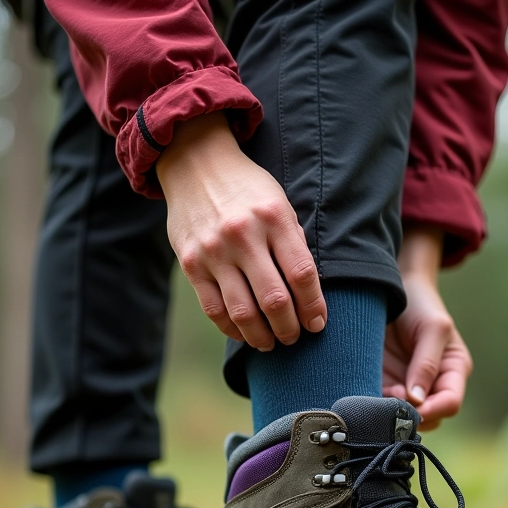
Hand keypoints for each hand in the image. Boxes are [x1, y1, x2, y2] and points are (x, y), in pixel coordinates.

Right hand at [157, 112, 326, 350]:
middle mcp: (243, 235)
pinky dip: (232, 329)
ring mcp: (214, 251)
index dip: (314, 306)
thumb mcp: (280, 203)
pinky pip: (214, 309)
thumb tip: (307, 293)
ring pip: (243, 312)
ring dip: (262, 337)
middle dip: (290, 328)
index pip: (302, 274)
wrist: (195, 163)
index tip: (318, 324)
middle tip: (295, 337)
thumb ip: (293, 243)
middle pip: (275, 299)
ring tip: (271, 343)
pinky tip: (244, 334)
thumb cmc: (247, 189)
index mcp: (274, 218)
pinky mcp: (190, 263)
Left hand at [384, 226, 472, 429]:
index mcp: (453, 371)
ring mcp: (407, 386)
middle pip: (428, 417)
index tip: (410, 407)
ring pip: (401, 416)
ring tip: (373, 397)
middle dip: (407, 415)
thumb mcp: (432, 328)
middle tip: (387, 400)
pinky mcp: (385, 384)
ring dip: (387, 413)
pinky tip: (362, 397)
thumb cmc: (420, 305)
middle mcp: (432, 384)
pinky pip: (380, 405)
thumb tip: (417, 400)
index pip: (450, 403)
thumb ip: (427, 364)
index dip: (432, 410)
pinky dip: (372, 406)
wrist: (393, 289)